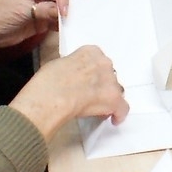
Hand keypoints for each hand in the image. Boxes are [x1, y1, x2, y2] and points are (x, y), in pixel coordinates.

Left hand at [0, 0, 109, 56]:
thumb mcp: (21, 10)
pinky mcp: (42, 19)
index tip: (66, 12)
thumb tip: (63, 13)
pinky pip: (60, 18)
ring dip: (79, 5)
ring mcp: (42, 4)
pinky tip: (80, 25)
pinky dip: (69, 22)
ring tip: (98, 6)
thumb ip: (43, 9)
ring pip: (66, 1)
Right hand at [11, 46, 129, 137]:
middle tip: (90, 94)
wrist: (52, 96)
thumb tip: (72, 76)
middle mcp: (104, 63)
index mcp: (91, 52)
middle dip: (101, 84)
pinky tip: (114, 119)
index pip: (98, 60)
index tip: (86, 80)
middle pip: (108, 75)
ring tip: (98, 108)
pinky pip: (122, 108)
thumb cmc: (48, 80)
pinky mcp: (114, 99)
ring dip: (108, 97)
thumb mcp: (58, 64)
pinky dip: (118, 114)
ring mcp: (111, 81)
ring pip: (116, 90)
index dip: (93, 72)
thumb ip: (72, 67)